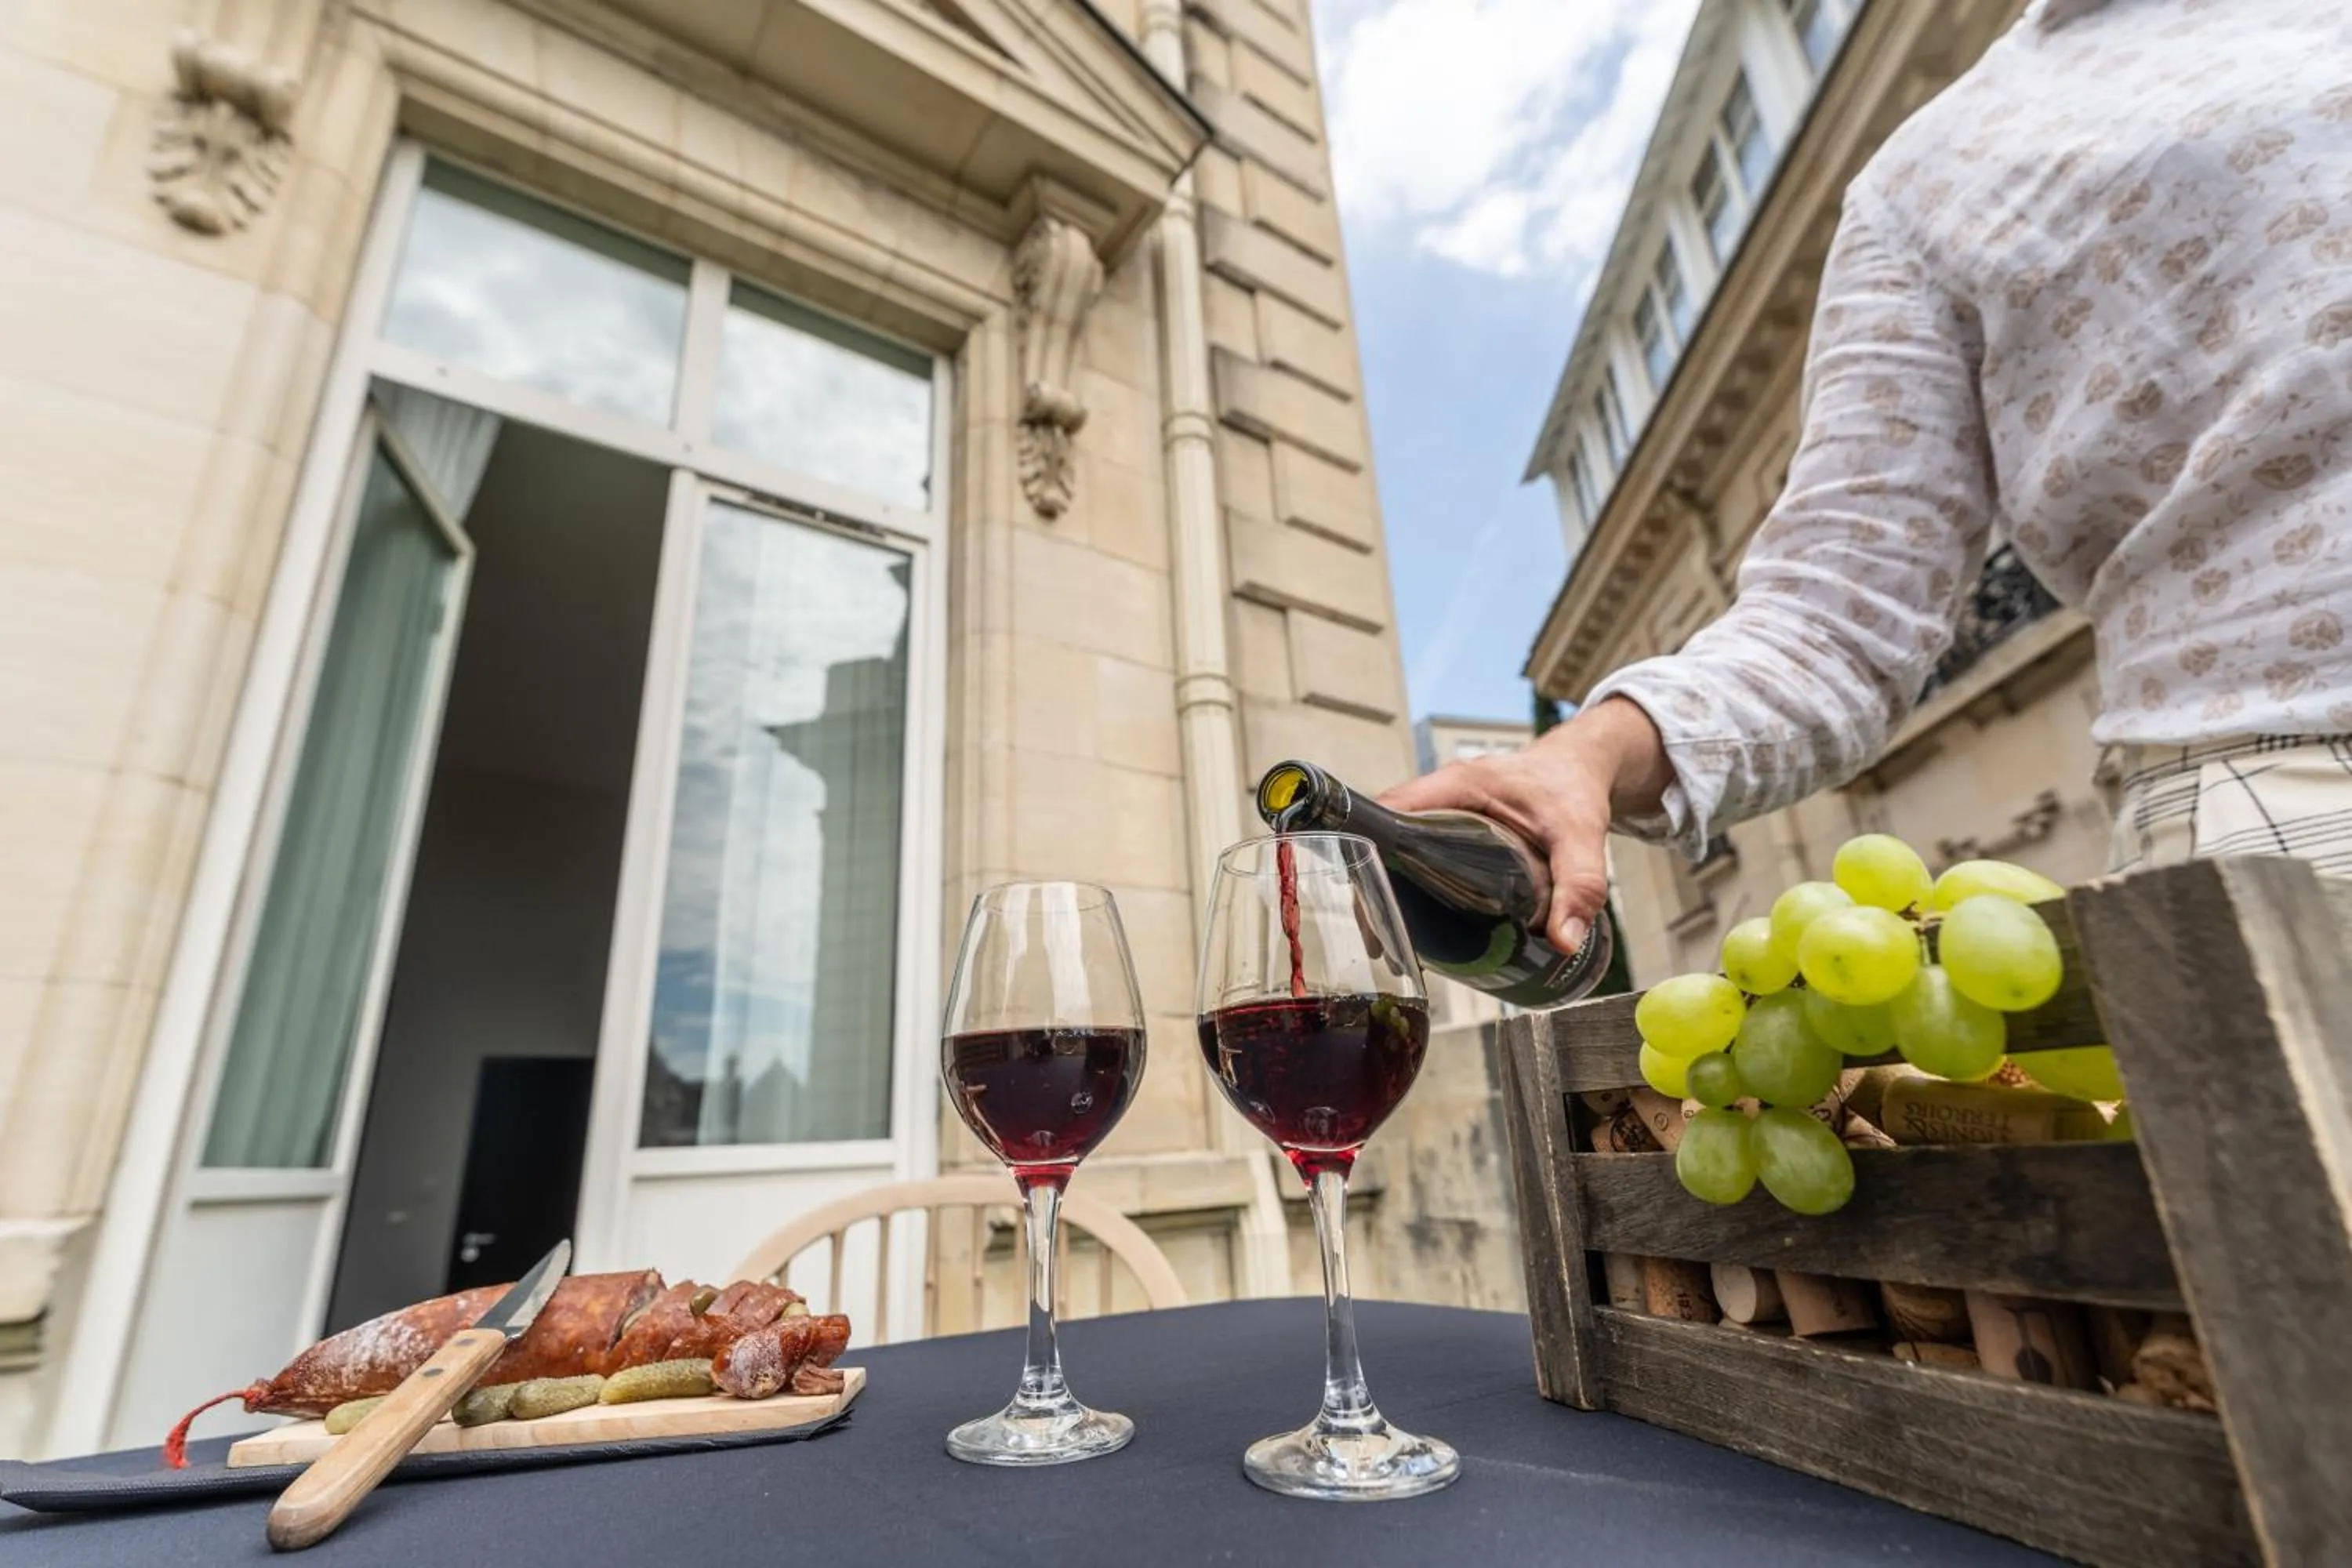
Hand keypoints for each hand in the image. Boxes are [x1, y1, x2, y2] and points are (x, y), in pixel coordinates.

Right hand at [1379, 698, 1670, 952]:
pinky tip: (1419, 922)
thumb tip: (1564, 941)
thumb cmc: (1574, 785)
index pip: (1392, 810)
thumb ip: (1578, 886)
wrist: (1582, 764)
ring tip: (1392, 941)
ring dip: (1390, 889)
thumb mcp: (1580, 835)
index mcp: (1458, 785)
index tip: (1373, 898)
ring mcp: (1443, 810)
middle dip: (1377, 885)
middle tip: (1382, 937)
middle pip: (1385, 836)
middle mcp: (1441, 795)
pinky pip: (1417, 851)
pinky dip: (1411, 884)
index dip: (1372, 851)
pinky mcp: (1452, 826)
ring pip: (1398, 847)